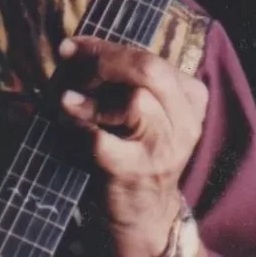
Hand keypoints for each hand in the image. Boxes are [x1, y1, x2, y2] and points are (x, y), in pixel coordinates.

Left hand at [58, 36, 208, 256]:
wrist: (144, 211)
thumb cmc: (133, 144)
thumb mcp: (139, 105)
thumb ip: (117, 74)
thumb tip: (72, 47)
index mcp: (188, 96)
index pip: (148, 57)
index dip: (104, 46)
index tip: (71, 45)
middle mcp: (184, 121)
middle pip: (149, 70)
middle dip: (103, 60)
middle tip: (69, 62)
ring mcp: (163, 149)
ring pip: (136, 101)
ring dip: (92, 97)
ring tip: (67, 100)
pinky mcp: (135, 172)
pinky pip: (103, 141)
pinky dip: (79, 127)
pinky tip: (67, 124)